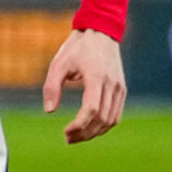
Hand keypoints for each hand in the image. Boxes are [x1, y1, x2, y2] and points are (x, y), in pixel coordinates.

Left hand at [41, 27, 125, 143]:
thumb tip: (49, 110)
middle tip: (68, 139)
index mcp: (96, 77)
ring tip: (76, 137)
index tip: (65, 132)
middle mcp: (111, 84)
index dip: (79, 125)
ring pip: (111, 120)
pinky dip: (104, 125)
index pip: (91, 109)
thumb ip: (52, 87)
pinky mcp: (122, 89)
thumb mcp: (58, 63)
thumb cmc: (76, 48)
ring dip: (95, 132)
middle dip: (85, 133)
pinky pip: (116, 114)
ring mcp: (119, 88)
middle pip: (102, 118)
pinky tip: (89, 128)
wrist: (100, 32)